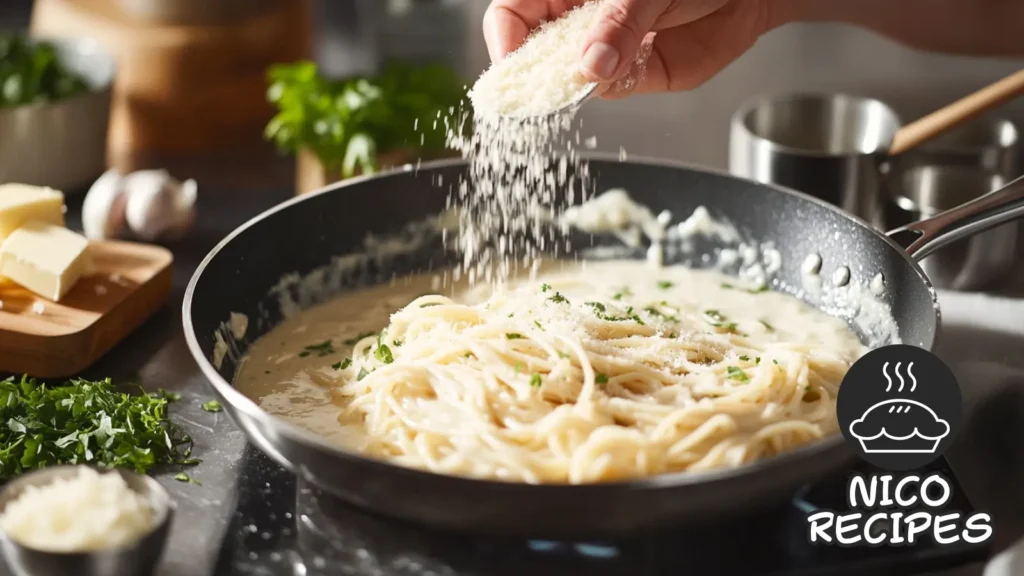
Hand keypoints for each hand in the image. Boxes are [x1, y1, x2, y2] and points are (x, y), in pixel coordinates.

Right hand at [483, 0, 775, 97]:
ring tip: (601, 70)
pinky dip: (611, 88)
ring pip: (569, 77)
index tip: (515, 65)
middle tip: (544, 88)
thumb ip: (620, 22)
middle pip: (532, 51)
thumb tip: (591, 65)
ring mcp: (601, 49)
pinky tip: (623, 72)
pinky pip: (608, 90)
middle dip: (536, 73)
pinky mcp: (630, 73)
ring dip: (577, 84)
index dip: (505, 39)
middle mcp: (576, 18)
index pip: (511, 14)